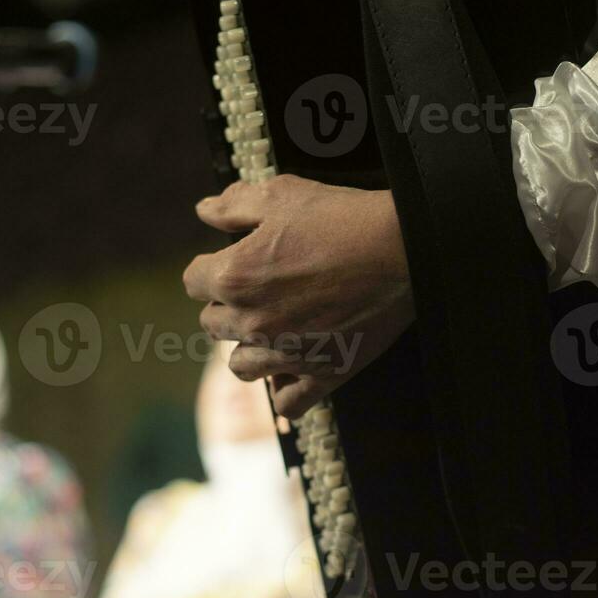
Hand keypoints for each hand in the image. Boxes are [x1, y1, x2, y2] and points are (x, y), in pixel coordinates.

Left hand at [183, 175, 413, 417]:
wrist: (404, 249)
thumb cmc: (343, 218)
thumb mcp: (283, 195)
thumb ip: (234, 205)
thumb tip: (204, 210)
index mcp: (235, 276)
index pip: (192, 281)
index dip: (209, 267)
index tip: (229, 261)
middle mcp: (252, 321)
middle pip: (212, 325)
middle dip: (226, 306)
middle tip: (256, 290)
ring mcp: (287, 353)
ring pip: (241, 366)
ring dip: (248, 348)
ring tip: (269, 331)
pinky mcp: (323, 373)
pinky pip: (288, 402)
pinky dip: (284, 390)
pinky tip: (292, 370)